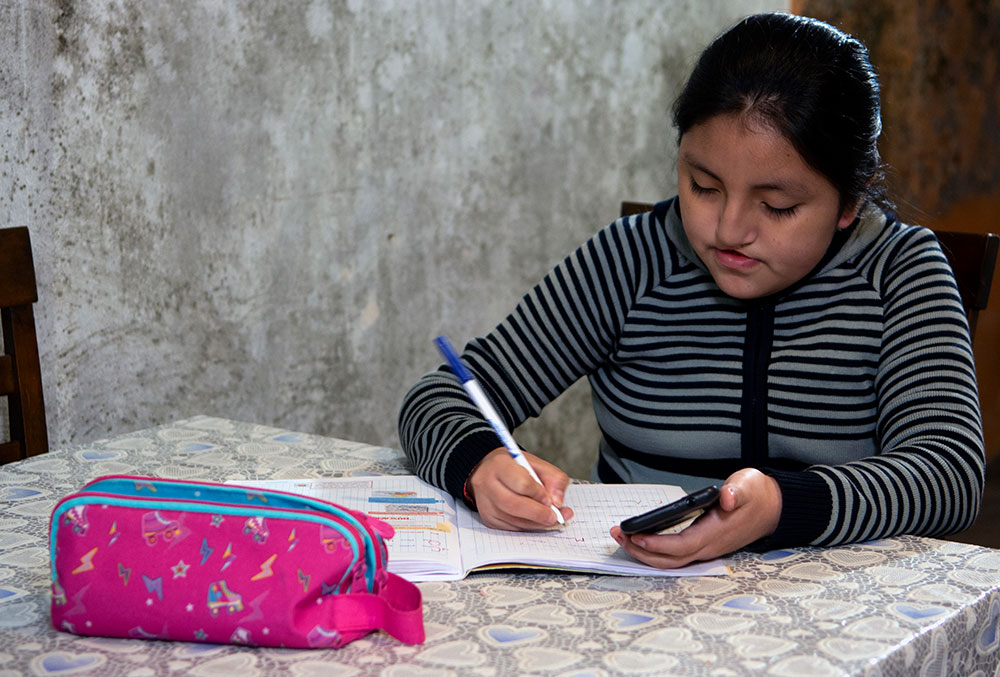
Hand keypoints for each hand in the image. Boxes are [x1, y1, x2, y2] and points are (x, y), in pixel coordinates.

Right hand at [468, 448, 573, 529]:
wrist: (489, 471)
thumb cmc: (514, 467)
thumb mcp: (537, 464)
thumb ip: (553, 478)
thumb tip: (558, 501)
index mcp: (500, 464)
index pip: (521, 483)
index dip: (539, 494)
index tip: (551, 500)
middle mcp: (488, 484)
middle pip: (514, 505)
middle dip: (538, 514)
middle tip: (555, 517)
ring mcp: (485, 504)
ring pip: (513, 520)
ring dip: (535, 523)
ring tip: (551, 519)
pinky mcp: (488, 519)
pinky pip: (511, 528)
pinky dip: (528, 527)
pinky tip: (536, 521)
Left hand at [609, 468, 781, 568]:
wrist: (772, 509)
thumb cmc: (756, 495)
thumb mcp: (749, 486)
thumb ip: (738, 492)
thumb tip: (727, 498)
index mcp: (716, 533)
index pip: (683, 545)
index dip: (658, 545)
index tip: (636, 536)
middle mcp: (709, 547)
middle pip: (670, 559)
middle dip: (641, 552)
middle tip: (617, 535)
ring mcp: (705, 549)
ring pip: (670, 561)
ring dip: (643, 554)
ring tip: (621, 537)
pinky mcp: (701, 546)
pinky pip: (673, 556)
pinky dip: (653, 551)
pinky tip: (638, 539)